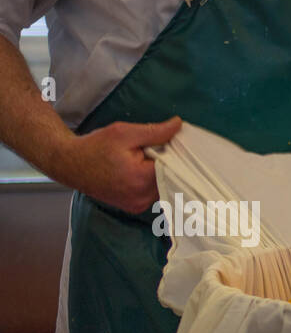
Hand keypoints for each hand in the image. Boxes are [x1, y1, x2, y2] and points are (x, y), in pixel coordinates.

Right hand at [55, 117, 181, 213]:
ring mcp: (138, 205)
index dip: (173, 153)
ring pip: (163, 187)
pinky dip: (151, 182)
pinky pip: (153, 194)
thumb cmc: (95, 146)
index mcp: (141, 179)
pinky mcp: (135, 207)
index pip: (173, 166)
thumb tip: (178, 125)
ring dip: (159, 173)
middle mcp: (142, 197)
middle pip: (169, 178)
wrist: (70, 164)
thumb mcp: (124, 132)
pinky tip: (139, 171)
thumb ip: (155, 131)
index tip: (169, 143)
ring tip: (143, 160)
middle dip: (166, 163)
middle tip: (152, 150)